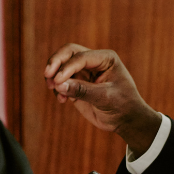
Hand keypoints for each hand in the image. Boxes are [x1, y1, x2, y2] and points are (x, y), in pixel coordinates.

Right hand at [43, 44, 161, 156]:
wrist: (126, 120)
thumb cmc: (122, 105)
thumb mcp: (104, 98)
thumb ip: (82, 90)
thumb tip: (58, 84)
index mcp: (105, 58)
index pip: (80, 57)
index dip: (67, 67)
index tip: (57, 81)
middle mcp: (93, 61)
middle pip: (68, 53)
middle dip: (56, 62)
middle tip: (47, 75)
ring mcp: (84, 72)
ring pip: (61, 66)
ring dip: (54, 76)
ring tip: (53, 89)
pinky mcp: (76, 84)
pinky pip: (61, 82)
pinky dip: (57, 88)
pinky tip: (61, 100)